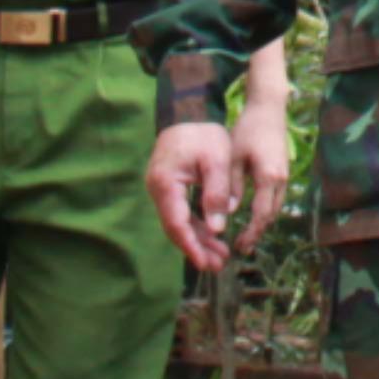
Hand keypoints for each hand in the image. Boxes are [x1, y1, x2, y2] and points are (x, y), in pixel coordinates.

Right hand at [148, 119, 244, 275]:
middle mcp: (158, 189)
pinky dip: (197, 226)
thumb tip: (217, 228)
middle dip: (196, 248)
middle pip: (176, 227)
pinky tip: (213, 238)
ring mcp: (162, 190)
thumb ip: (217, 193)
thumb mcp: (217, 160)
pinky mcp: (170, 189)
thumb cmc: (204, 133)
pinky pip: (181, 213)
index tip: (204, 262)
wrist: (189, 113)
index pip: (176, 222)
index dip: (190, 245)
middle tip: (217, 265)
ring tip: (220, 257)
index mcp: (166, 182)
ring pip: (179, 223)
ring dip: (198, 240)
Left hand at [223, 96, 293, 258]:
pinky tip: (253, 215)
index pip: (262, 214)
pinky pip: (275, 199)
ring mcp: (284, 176)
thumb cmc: (248, 130)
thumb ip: (231, 185)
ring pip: (275, 208)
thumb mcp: (233, 157)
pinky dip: (265, 211)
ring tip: (246, 236)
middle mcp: (281, 180)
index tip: (240, 245)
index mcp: (268, 177)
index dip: (251, 233)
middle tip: (242, 247)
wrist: (269, 110)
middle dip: (257, 233)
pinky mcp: (282, 172)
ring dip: (262, 223)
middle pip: (271, 215)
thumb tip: (229, 211)